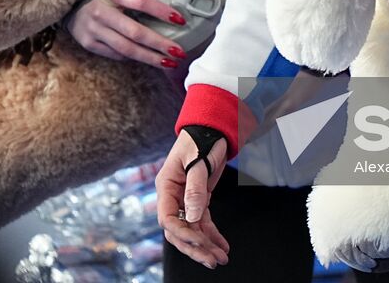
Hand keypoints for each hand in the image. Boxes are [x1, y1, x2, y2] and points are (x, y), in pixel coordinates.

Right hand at [63, 0, 188, 67]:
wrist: (71, 3)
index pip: (140, 1)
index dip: (161, 11)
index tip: (180, 19)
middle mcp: (101, 11)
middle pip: (134, 31)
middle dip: (158, 43)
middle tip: (178, 51)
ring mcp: (94, 29)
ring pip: (126, 48)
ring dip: (150, 57)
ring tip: (169, 62)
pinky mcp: (89, 43)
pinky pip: (116, 54)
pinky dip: (134, 57)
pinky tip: (149, 59)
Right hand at [156, 129, 229, 268]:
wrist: (212, 127)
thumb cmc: (202, 139)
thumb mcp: (199, 162)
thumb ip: (195, 190)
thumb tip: (191, 218)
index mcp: (166, 185)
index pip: (167, 218)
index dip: (182, 233)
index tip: (199, 241)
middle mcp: (172, 195)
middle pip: (179, 230)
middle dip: (195, 247)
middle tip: (212, 261)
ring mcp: (185, 199)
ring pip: (192, 229)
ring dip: (206, 245)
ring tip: (221, 259)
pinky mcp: (198, 199)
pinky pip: (203, 222)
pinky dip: (213, 235)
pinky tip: (223, 246)